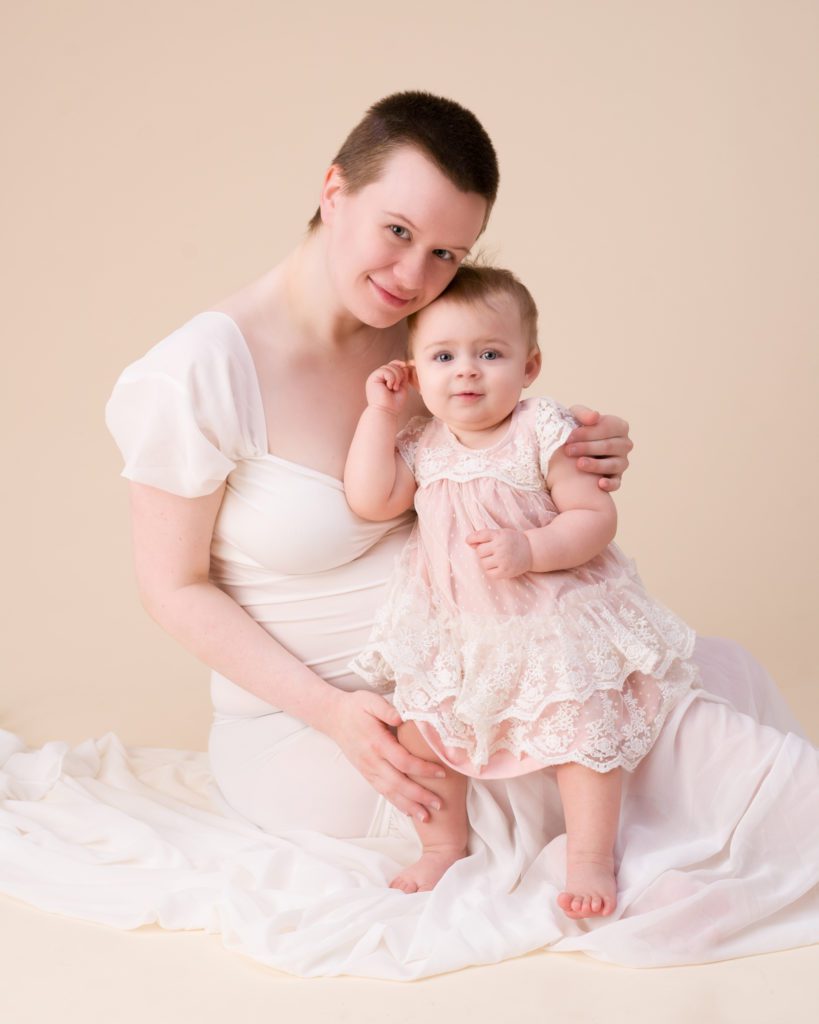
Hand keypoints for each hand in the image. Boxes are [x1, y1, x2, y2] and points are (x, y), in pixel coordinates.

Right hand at [323, 689, 445, 822]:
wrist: (333, 716)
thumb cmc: (356, 707)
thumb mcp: (370, 701)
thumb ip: (386, 709)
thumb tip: (402, 717)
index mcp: (376, 742)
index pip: (403, 761)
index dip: (422, 769)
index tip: (441, 773)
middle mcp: (372, 760)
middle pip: (398, 783)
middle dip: (419, 796)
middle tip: (439, 804)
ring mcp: (368, 769)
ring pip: (389, 792)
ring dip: (408, 806)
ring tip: (426, 816)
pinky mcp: (366, 773)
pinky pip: (382, 791)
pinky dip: (396, 803)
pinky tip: (408, 811)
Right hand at [365, 360, 412, 415]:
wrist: (386, 412)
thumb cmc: (394, 404)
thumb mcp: (401, 387)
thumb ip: (403, 376)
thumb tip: (404, 365)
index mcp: (384, 379)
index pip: (392, 365)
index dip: (399, 364)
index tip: (405, 366)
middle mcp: (378, 377)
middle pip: (391, 365)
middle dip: (399, 374)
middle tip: (397, 387)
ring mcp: (374, 377)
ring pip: (388, 367)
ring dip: (396, 377)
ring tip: (394, 388)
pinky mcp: (372, 378)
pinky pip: (384, 370)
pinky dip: (391, 378)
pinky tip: (390, 387)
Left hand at [465, 528, 531, 578]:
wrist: (531, 550)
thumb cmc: (512, 541)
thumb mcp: (500, 533)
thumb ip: (485, 536)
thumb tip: (468, 542)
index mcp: (499, 535)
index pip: (480, 535)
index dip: (471, 538)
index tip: (468, 541)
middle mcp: (501, 546)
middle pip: (479, 551)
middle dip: (483, 552)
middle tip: (492, 552)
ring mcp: (503, 559)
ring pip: (483, 563)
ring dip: (486, 562)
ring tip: (496, 559)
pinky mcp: (505, 571)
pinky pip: (489, 573)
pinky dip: (490, 571)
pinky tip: (497, 567)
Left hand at [566, 406, 632, 491]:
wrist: (571, 451)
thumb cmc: (576, 430)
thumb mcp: (575, 417)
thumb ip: (583, 414)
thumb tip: (595, 417)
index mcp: (619, 426)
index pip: (607, 428)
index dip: (588, 432)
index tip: (569, 436)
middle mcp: (624, 444)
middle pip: (609, 446)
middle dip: (588, 448)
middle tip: (568, 450)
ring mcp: (622, 462)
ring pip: (613, 464)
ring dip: (596, 465)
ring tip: (579, 464)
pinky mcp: (617, 478)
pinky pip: (617, 482)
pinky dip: (610, 484)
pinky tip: (600, 483)